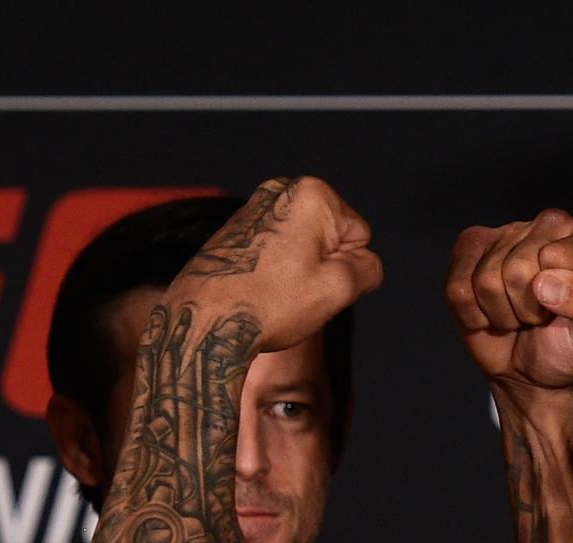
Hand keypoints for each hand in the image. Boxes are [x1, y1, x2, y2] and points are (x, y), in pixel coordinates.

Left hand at [170, 176, 383, 354]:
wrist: (204, 321)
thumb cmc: (269, 304)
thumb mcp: (338, 289)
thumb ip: (369, 269)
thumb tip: (366, 263)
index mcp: (313, 192)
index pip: (359, 237)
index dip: (346, 269)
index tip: (315, 284)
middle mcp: (281, 190)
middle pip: (329, 239)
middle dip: (321, 268)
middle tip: (294, 293)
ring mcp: (253, 208)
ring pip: (302, 249)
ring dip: (297, 274)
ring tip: (273, 294)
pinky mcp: (234, 230)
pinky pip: (274, 254)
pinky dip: (272, 273)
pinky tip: (256, 292)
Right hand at [447, 210, 572, 395]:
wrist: (535, 372)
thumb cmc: (570, 345)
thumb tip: (547, 283)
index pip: (561, 255)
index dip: (558, 294)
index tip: (568, 306)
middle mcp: (550, 225)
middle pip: (517, 268)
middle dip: (526, 308)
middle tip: (540, 314)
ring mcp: (507, 234)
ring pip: (486, 280)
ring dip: (502, 313)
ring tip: (519, 314)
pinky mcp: (471, 249)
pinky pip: (457, 288)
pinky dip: (473, 315)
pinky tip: (492, 312)